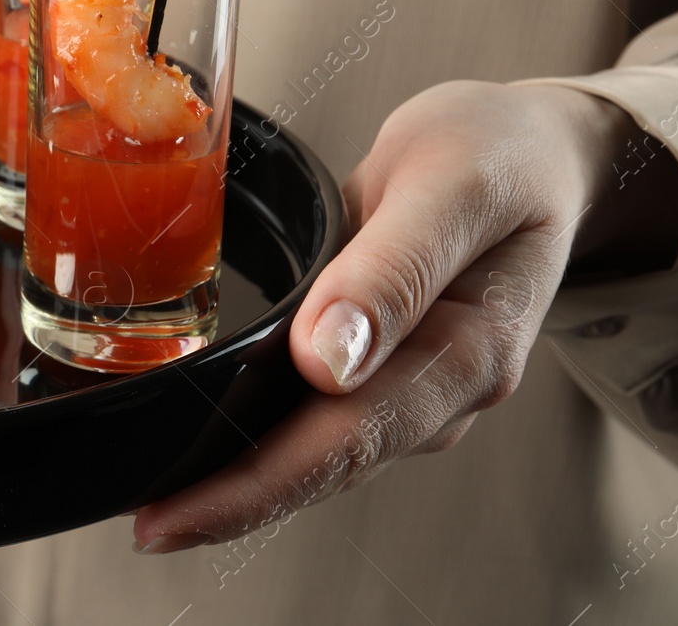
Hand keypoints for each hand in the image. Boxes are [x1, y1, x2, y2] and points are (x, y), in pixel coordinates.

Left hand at [133, 80, 677, 552]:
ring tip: (157, 494)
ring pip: (316, 448)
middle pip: (324, 464)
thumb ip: (394, 268)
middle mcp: (438, 388)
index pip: (346, 440)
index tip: (175, 514)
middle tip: (145, 525)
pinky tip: (206, 439)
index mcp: (467, 351)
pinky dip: (259, 432)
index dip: (254, 488)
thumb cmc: (497, 155)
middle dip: (231, 502)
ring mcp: (410, 384)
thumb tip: (326, 361)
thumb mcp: (453, 182)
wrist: (531, 151)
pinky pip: (315, 414)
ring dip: (240, 476)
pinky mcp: (382, 367)